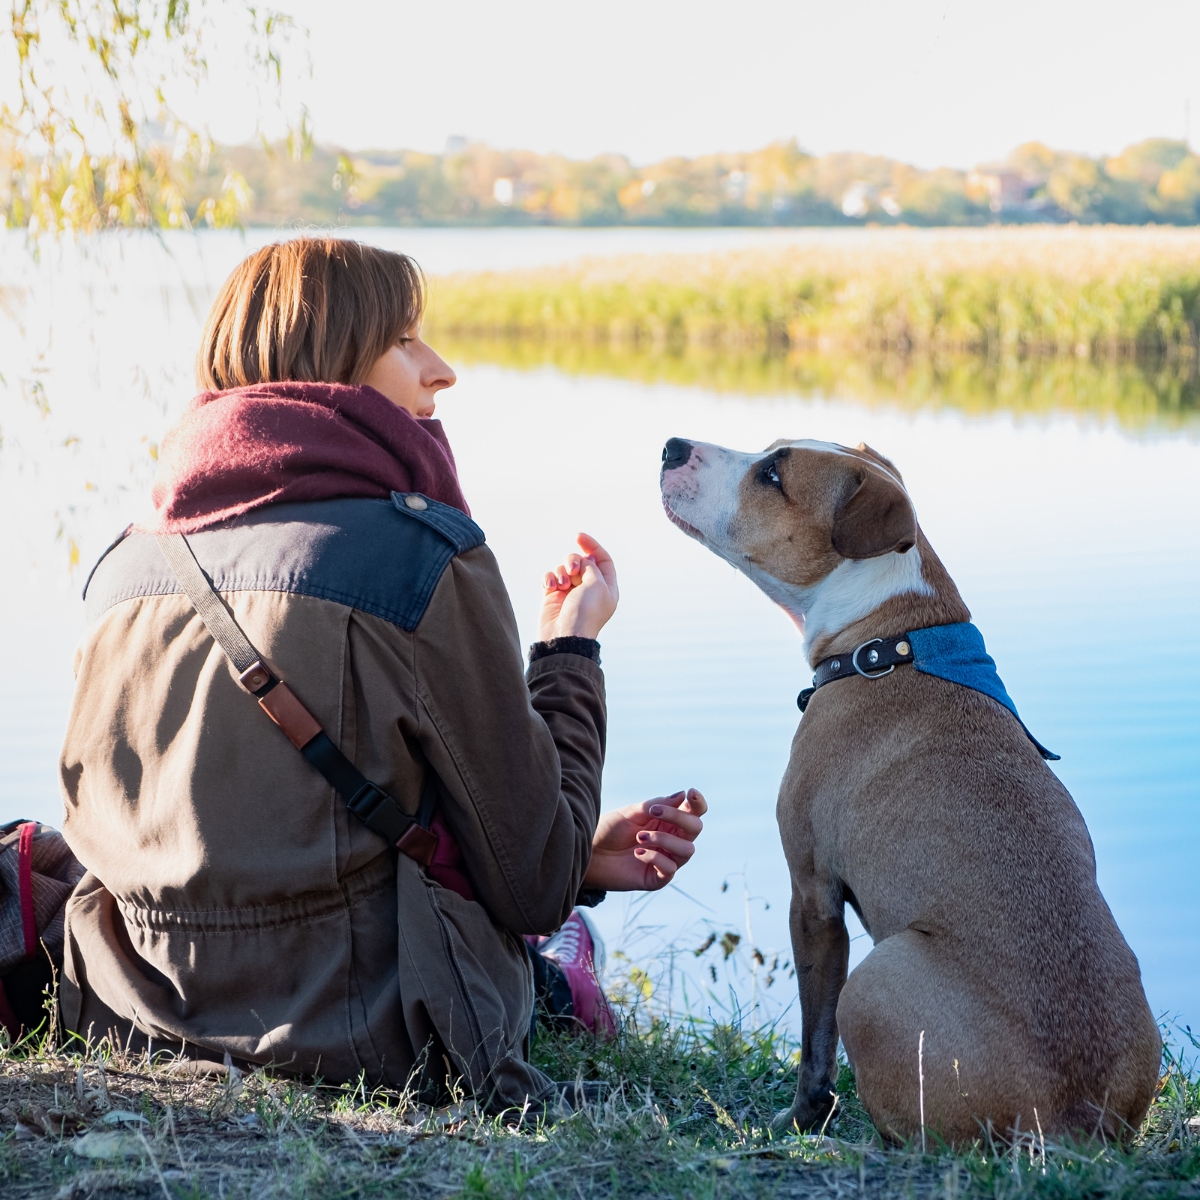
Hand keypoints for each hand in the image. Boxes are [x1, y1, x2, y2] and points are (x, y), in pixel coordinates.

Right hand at [537, 532, 618, 641]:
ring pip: (563, 568)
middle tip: (572, 570)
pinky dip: (549, 579)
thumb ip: (590, 566)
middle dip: (574, 560)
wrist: (564, 636)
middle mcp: (589, 589)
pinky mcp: (553, 596)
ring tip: (561, 585)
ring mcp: (570, 592)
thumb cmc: (585, 612)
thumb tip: (582, 561)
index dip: (592, 546)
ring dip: (561, 571)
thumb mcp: (597, 584)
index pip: (602, 559)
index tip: (579, 537)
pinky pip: (550, 577)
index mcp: (606, 587)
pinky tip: (550, 588)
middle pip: (581, 561)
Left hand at [583, 789, 706, 891]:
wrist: (589, 851)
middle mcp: (672, 841)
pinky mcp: (657, 878)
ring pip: (687, 850)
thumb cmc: (610, 829)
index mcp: (668, 822)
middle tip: (653, 812)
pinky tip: (637, 852)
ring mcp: (666, 860)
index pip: (693, 813)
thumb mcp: (634, 811)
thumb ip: (659, 804)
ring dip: (664, 839)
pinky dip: (654, 857)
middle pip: (695, 829)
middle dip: (678, 817)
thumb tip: (683, 794)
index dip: (698, 803)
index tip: (691, 793)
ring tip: (640, 836)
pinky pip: (670, 868)